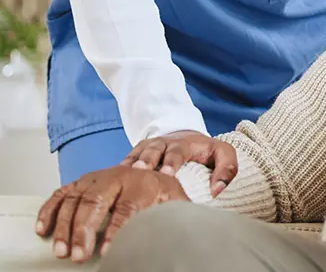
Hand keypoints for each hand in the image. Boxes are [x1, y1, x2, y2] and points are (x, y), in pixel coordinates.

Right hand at [36, 165, 187, 262]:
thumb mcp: (175, 198)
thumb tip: (186, 225)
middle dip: (85, 229)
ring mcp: (96, 177)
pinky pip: (61, 194)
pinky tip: (44, 230)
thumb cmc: (162, 190)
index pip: (127, 206)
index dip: (116, 229)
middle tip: (80, 255)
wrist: (153, 164)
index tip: (108, 251)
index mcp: (142, 181)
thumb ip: (178, 210)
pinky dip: (50, 210)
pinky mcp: (81, 182)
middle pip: (97, 200)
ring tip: (62, 251)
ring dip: (65, 225)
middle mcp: (117, 176)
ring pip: (76, 198)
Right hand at [121, 130, 237, 196]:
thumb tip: (217, 190)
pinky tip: (113, 181)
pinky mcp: (135, 154)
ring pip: (138, 154)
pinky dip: (120, 170)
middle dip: (149, 161)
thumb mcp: (222, 154)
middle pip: (154, 150)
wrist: (184, 138)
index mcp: (185, 143)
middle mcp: (164, 143)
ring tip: (126, 177)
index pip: (179, 150)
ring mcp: (147, 147)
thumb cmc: (205, 153)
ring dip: (132, 166)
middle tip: (142, 173)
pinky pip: (125, 161)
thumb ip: (227, 168)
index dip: (172, 161)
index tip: (167, 173)